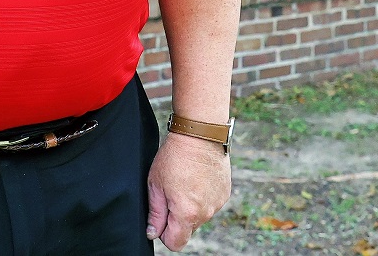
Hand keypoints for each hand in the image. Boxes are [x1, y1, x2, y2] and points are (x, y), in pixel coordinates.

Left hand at [145, 133, 231, 250]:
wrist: (200, 134)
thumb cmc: (174, 156)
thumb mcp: (156, 184)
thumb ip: (155, 213)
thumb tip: (153, 232)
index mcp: (187, 213)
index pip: (175, 243)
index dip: (164, 234)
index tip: (161, 216)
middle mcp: (206, 212)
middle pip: (188, 229)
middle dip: (177, 218)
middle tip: (171, 192)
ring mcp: (218, 203)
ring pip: (200, 216)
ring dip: (191, 207)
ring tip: (185, 182)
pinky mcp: (225, 193)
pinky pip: (210, 204)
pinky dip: (203, 197)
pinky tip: (197, 179)